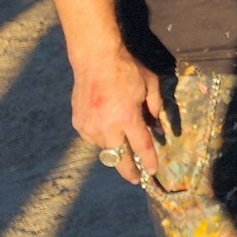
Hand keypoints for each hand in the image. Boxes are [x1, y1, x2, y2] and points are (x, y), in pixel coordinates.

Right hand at [69, 46, 164, 185]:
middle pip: (119, 158)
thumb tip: (158, 128)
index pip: (141, 146)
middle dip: (129, 170)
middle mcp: (107, 126)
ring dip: (116, 148)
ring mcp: (90, 126)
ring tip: (122, 140)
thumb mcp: (150, 85)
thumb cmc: (127, 69)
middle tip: (136, 178)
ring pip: (106, 148)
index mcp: (127, 117)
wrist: (95, 59)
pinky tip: (107, 125)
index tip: (153, 171)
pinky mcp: (79, 124)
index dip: (149, 161)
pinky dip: (102, 137)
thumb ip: (155, 108)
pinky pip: (93, 138)